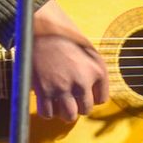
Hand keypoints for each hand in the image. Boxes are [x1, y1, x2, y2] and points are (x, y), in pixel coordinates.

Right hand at [30, 0, 107, 120]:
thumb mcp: (89, 51)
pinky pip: (47, 114)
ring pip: (68, 116)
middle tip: (70, 97)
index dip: (92, 97)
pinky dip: (47, 112)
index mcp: (97, 71)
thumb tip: (93, 91)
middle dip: (78, 106)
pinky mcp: (43, 91)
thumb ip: (93, 71)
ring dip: (64, 112)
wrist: (41, 26)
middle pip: (85, 110)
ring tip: (60, 103)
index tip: (83, 92)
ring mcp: (62, 88)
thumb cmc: (64, 35)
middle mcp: (82, 82)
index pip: (102, 99)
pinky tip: (47, 102)